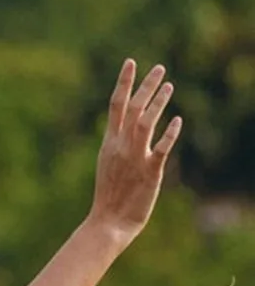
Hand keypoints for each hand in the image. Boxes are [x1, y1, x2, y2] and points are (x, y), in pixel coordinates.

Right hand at [89, 59, 181, 244]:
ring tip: (170, 86)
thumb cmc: (109, 197)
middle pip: (133, 108)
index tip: (130, 62)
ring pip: (146, 122)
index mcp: (109, 143)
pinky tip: (178, 120)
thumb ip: (118, 145)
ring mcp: (134, 158)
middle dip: (146, 85)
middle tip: (160, 68)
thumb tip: (127, 130)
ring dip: (158, 102)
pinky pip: (161, 148)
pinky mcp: (150, 171)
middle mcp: (121, 146)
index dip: (123, 82)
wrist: (107, 222)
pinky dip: (170, 133)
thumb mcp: (109, 164)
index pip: (115, 105)